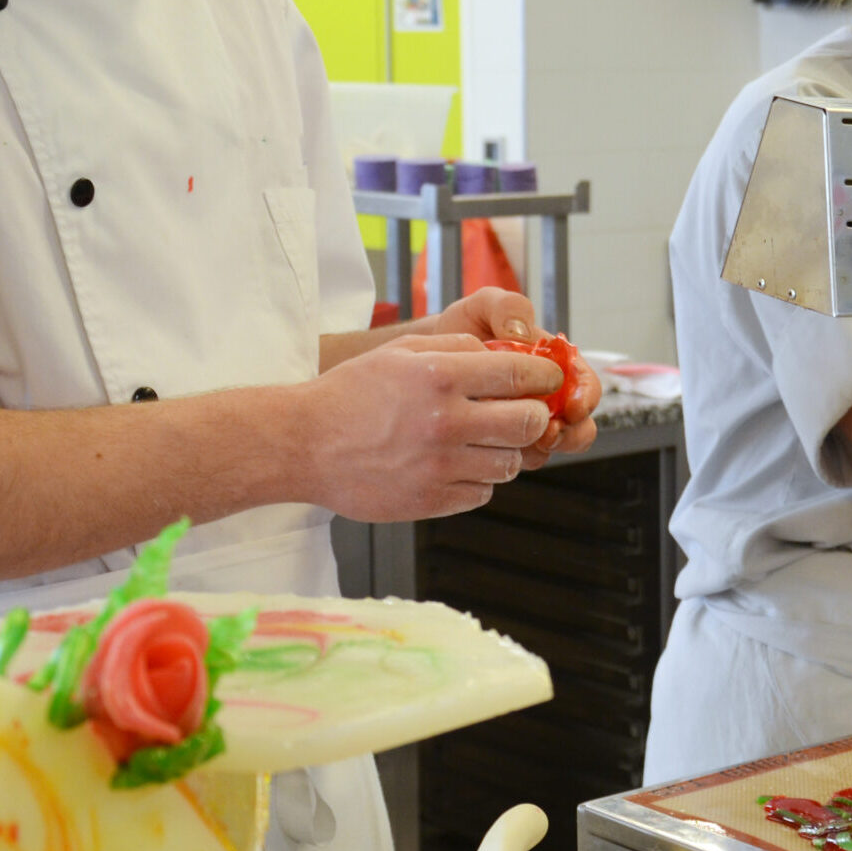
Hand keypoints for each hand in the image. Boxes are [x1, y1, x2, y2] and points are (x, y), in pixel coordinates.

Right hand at [297, 333, 560, 520]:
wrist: (303, 444)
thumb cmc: (351, 394)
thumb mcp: (401, 353)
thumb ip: (456, 349)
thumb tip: (505, 355)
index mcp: (439, 377)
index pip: (520, 373)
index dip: (545, 375)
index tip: (548, 379)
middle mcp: (444, 421)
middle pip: (529, 422)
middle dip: (534, 415)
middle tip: (523, 412)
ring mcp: (439, 465)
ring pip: (510, 463)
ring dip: (504, 450)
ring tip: (481, 440)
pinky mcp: (432, 500)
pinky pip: (482, 492)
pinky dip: (478, 480)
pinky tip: (455, 465)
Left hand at [427, 287, 601, 463]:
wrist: (425, 357)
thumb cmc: (461, 329)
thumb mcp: (482, 307)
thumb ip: (508, 307)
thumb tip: (522, 332)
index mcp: (553, 365)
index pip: (586, 385)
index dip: (586, 397)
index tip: (572, 406)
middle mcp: (546, 397)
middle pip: (579, 425)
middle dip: (571, 433)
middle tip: (549, 433)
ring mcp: (526, 423)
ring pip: (552, 447)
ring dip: (543, 449)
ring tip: (520, 442)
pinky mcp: (502, 443)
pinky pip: (518, 458)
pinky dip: (511, 455)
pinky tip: (491, 445)